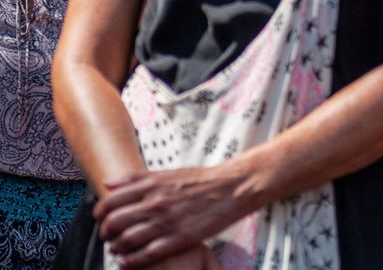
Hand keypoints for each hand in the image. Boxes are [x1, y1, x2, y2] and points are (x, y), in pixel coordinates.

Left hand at [95, 166, 249, 269]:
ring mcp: (167, 222)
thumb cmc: (201, 181)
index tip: (101, 218)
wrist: (232, 188)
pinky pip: (145, 255)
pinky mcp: (179, 238)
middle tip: (108, 236)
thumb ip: (137, 179)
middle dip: (105, 232)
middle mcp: (155, 203)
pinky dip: (130, 261)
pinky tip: (126, 261)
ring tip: (117, 248)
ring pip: (126, 240)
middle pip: (114, 222)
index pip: (110, 201)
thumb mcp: (168, 173)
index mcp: (151, 185)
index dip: (99, 213)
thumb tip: (108, 184)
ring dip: (116, 247)